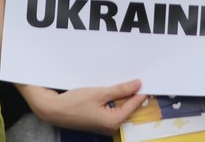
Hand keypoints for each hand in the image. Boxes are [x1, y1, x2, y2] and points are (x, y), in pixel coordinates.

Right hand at [18, 79, 143, 133]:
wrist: (54, 109)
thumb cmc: (75, 102)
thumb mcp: (100, 93)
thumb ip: (121, 90)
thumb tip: (138, 85)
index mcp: (112, 122)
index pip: (133, 105)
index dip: (141, 92)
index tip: (149, 81)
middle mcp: (110, 126)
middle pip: (127, 107)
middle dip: (133, 93)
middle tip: (140, 78)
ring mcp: (103, 124)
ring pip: (120, 107)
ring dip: (124, 95)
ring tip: (129, 80)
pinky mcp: (98, 120)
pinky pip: (112, 108)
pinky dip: (115, 98)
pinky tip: (116, 88)